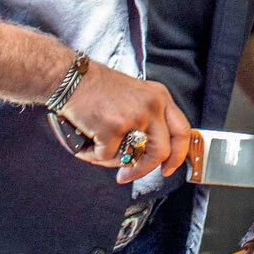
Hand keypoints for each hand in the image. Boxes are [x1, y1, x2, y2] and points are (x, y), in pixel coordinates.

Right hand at [61, 65, 191, 182]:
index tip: (167, 168)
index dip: (178, 155)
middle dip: (144, 170)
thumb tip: (153, 153)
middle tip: (127, 175)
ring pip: (133, 158)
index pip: (182, 131)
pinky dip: (93, 155)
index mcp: (160, 97)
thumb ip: (149, 118)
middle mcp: (152, 106)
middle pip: (162, 151)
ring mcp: (134, 117)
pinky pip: (106, 157)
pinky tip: (85, 142)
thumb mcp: (136, 95)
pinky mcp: (113, 128)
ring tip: (98, 150)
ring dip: (113, 162)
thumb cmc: (98, 87)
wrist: (71, 78)